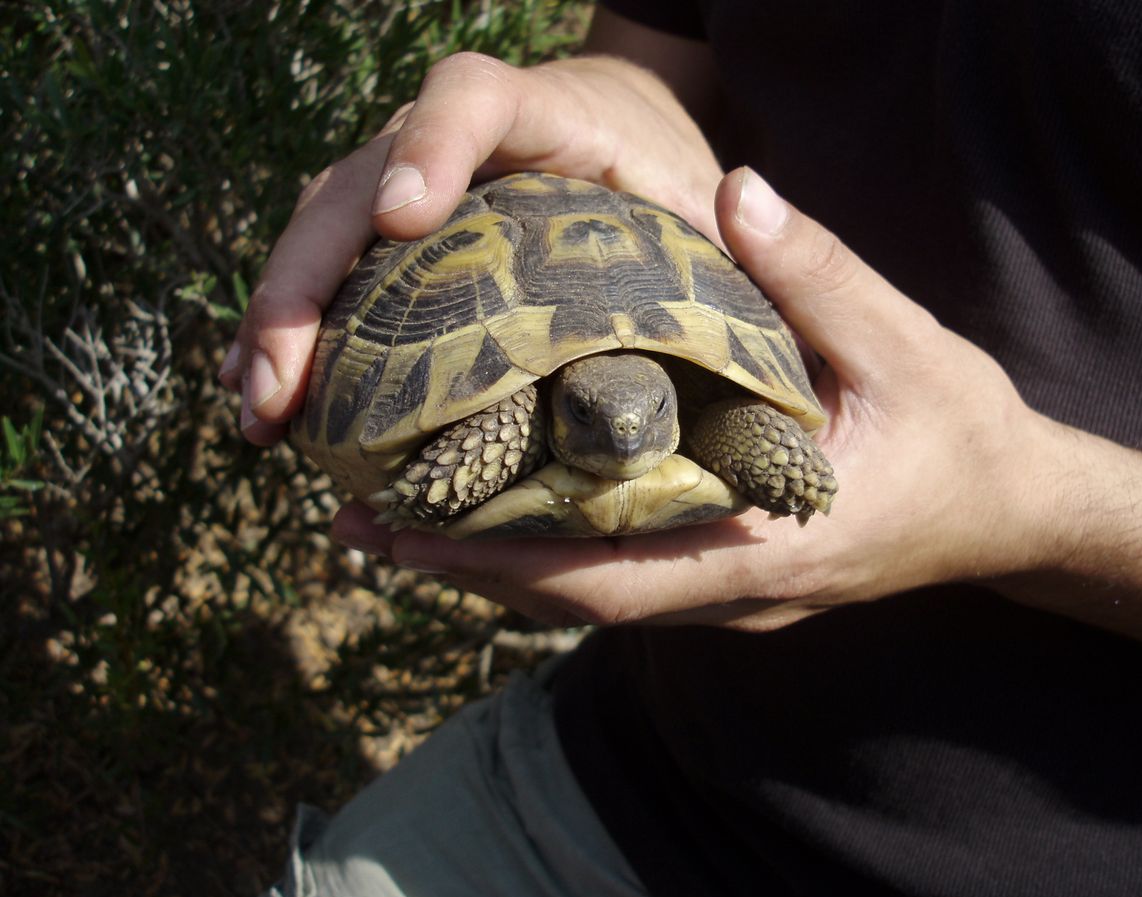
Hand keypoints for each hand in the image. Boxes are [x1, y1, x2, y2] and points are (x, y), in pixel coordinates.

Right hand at [218, 51, 723, 445]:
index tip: (405, 219)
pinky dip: (297, 339)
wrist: (631, 178)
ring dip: (279, 321)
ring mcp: (412, 193)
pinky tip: (269, 404)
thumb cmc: (669, 195)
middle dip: (306, 279)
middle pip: (358, 182)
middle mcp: (453, 143)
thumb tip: (738, 201)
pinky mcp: (398, 251)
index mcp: (540, 114)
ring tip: (257, 409)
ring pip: (324, 234)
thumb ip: (726, 217)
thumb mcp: (702, 206)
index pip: (470, 97)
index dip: (430, 144)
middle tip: (277, 379)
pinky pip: (334, 283)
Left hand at [333, 168, 1054, 629]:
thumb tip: (732, 193)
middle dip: (469, 570)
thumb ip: (819, 275)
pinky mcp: (730, 576)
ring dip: (498, 568)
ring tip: (399, 523)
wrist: (1012, 508)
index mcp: (769, 548)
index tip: (404, 534)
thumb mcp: (905, 345)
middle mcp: (735, 590)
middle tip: (360, 524)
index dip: (498, 564)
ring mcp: (731, 594)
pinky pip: (622, 580)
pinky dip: (552, 552)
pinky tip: (500, 508)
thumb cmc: (962, 433)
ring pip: (592, 600)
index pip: (608, 582)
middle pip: (576, 604)